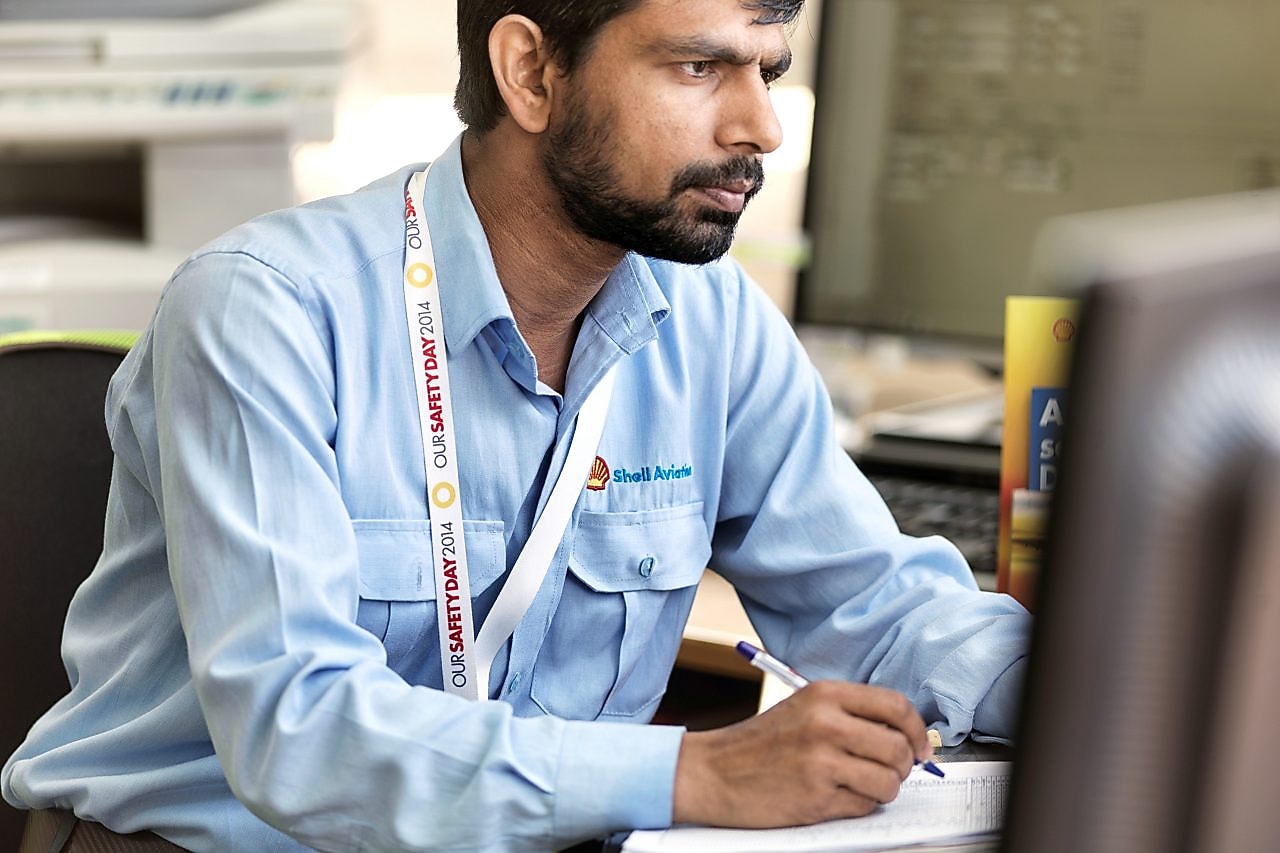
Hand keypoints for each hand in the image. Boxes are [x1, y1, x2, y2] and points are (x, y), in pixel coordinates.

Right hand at [672, 680, 932, 827]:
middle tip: (890, 770)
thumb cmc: (760, 743)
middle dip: (903, 765)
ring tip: (861, 785)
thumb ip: (850, 714)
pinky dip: (860, 805)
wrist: (714, 772)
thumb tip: (905, 733)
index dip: (917, 730)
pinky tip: (838, 796)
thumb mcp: (804, 708)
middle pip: (898, 747)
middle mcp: (825, 723)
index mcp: (824, 694)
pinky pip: (865, 806)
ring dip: (884, 789)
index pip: (895, 706)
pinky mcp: (817, 797)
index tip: (921, 746)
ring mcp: (821, 761)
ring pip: (889, 781)